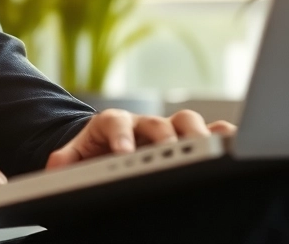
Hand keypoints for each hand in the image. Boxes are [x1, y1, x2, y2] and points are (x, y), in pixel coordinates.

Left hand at [46, 109, 237, 169]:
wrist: (112, 146)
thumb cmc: (97, 153)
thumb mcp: (77, 158)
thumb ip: (66, 161)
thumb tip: (55, 167)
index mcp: (112, 124)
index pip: (115, 122)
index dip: (120, 135)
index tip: (124, 152)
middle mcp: (143, 123)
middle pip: (156, 120)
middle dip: (164, 136)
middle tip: (170, 151)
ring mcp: (169, 128)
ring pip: (187, 120)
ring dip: (196, 133)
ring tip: (206, 149)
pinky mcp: (190, 137)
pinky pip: (211, 130)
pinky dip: (223, 135)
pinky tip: (234, 146)